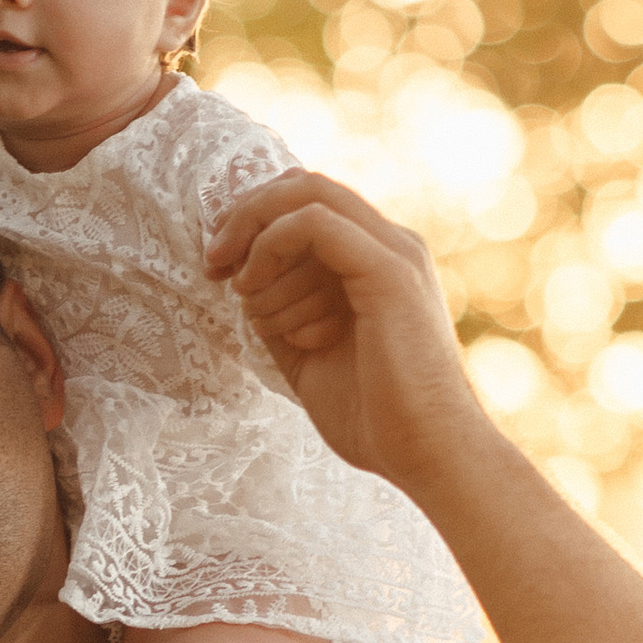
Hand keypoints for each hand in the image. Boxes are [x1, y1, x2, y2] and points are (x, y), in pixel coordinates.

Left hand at [206, 169, 482, 493]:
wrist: (428, 455)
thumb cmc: (376, 418)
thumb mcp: (308, 356)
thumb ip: (283, 311)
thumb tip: (242, 284)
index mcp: (379, 263)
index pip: (308, 204)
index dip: (253, 221)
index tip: (217, 267)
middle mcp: (392, 246)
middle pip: (302, 186)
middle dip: (245, 219)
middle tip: (213, 264)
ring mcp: (396, 253)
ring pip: (305, 196)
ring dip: (257, 249)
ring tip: (254, 307)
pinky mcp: (391, 271)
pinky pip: (316, 224)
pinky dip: (272, 246)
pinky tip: (257, 288)